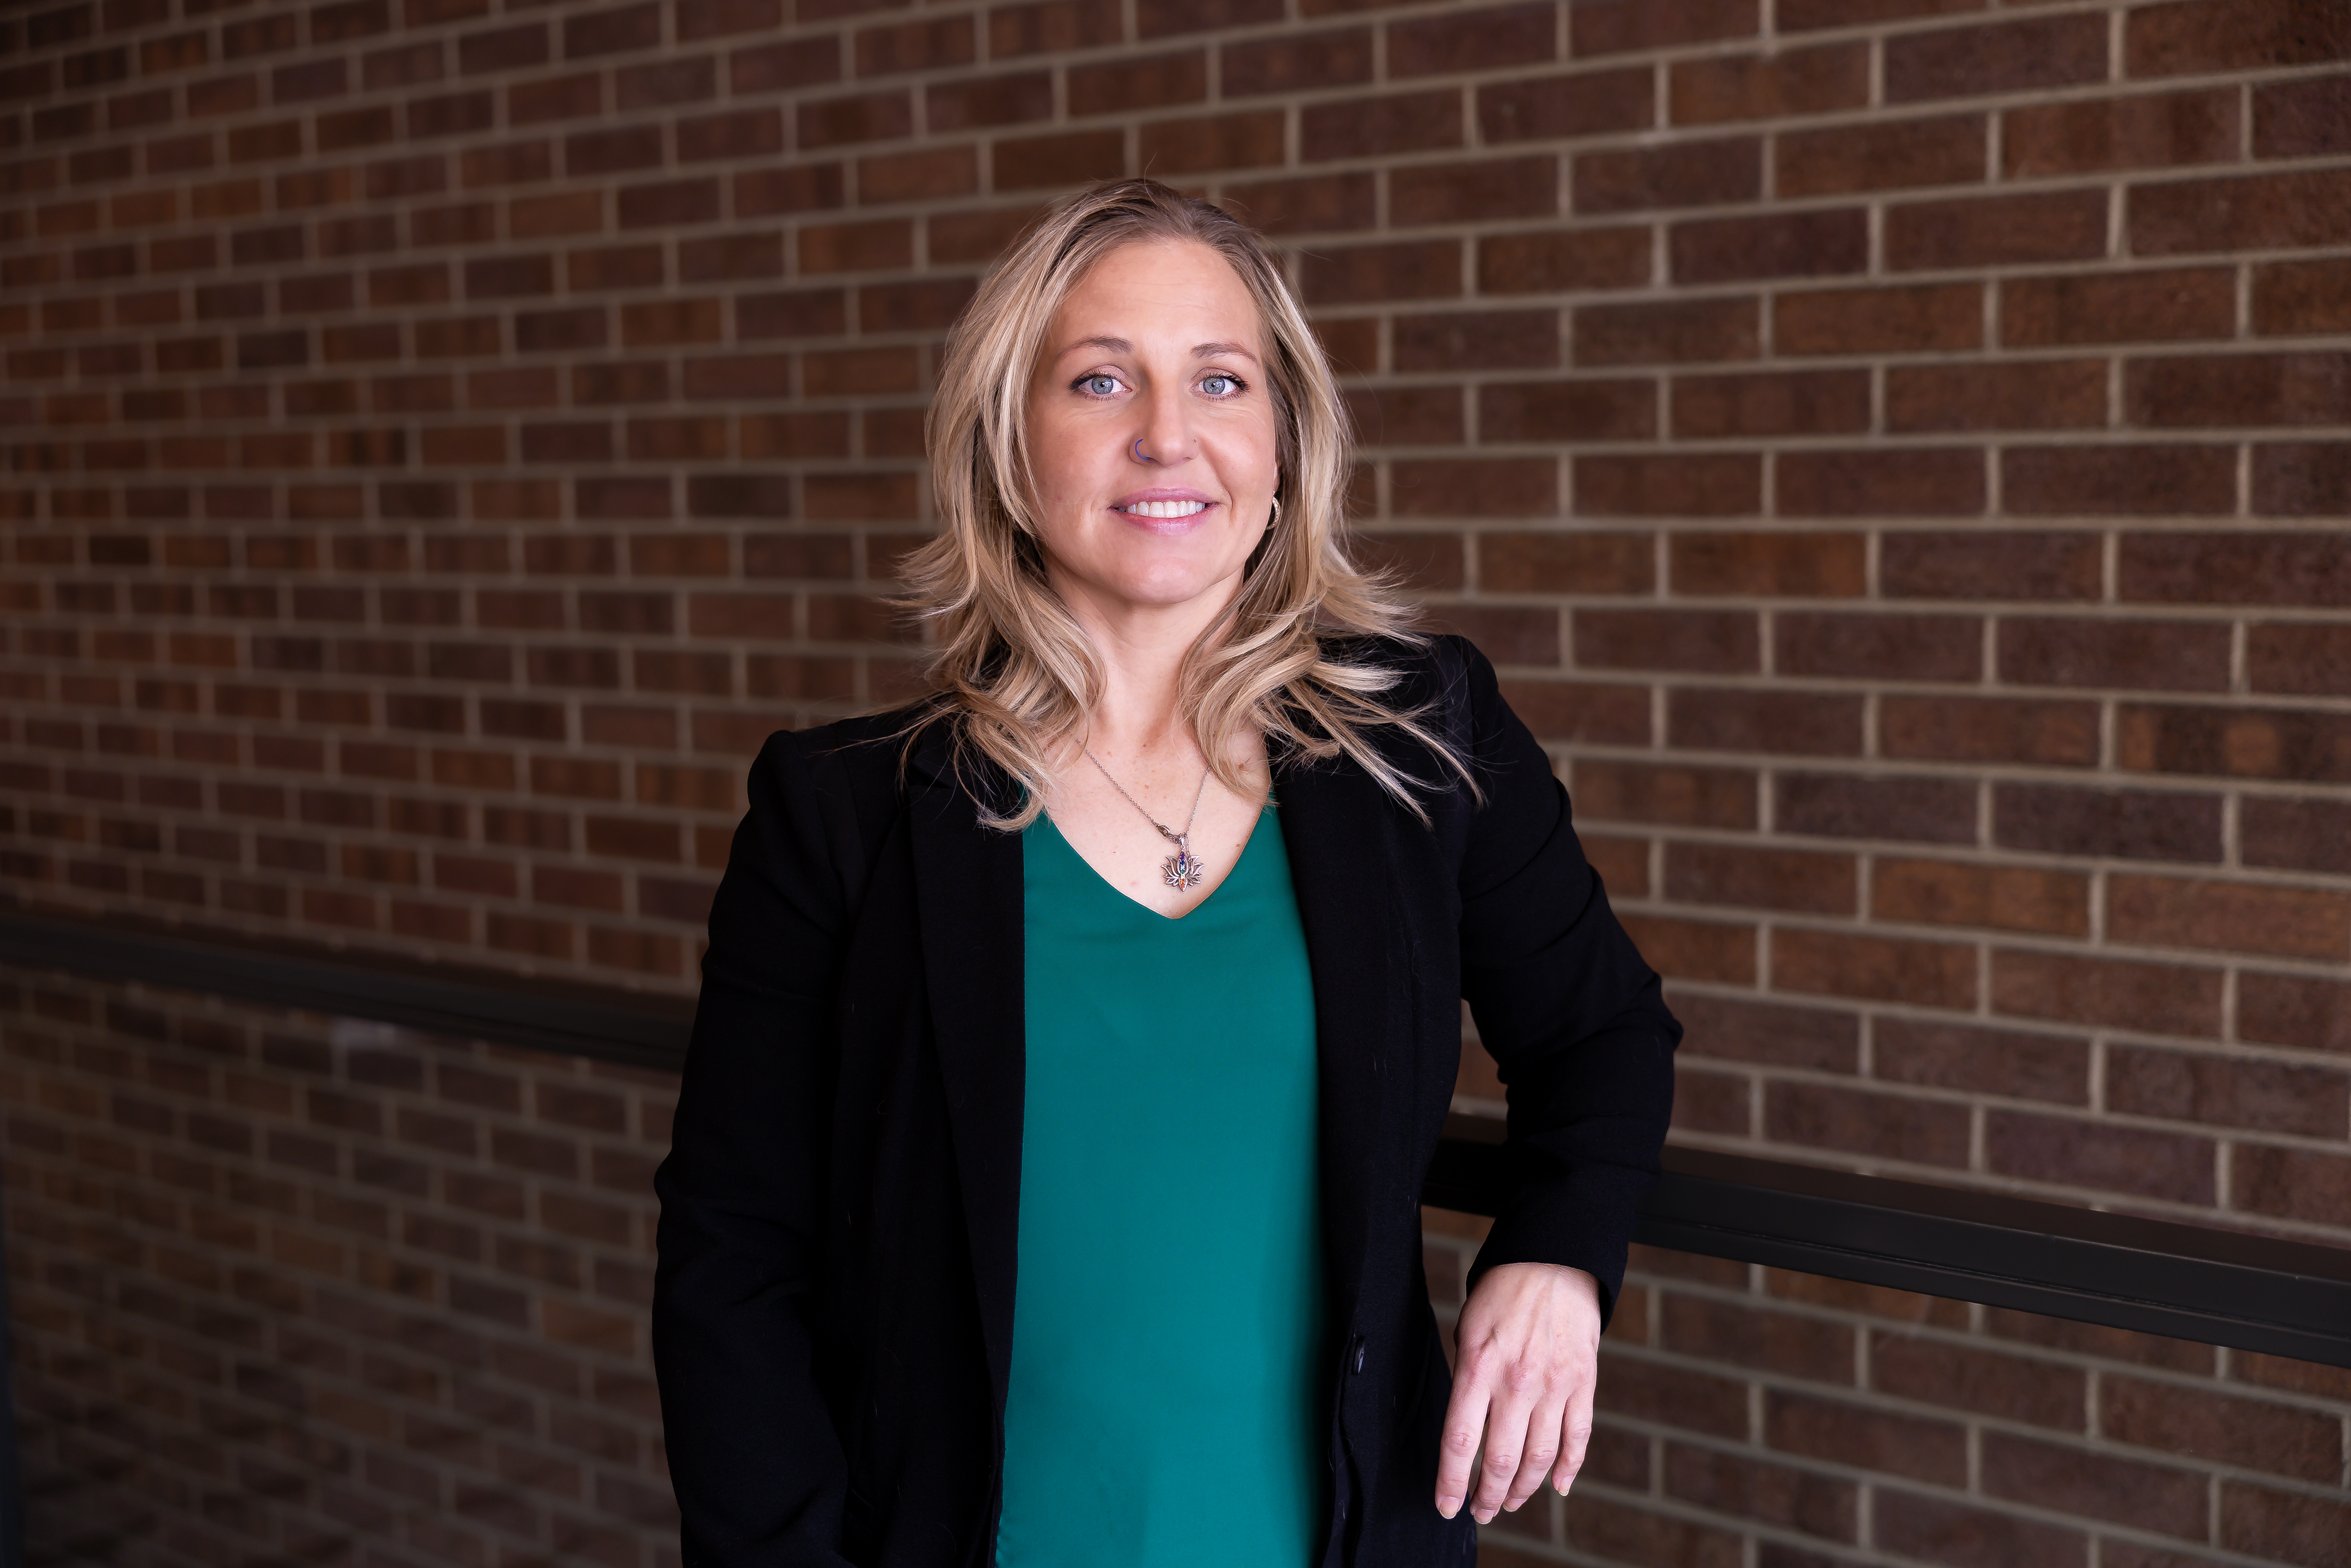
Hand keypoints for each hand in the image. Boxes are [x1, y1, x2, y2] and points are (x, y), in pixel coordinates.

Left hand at [1434, 1262, 1601, 1523]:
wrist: (1553, 1260)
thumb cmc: (1502, 1293)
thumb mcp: (1468, 1330)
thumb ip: (1468, 1379)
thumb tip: (1467, 1427)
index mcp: (1479, 1367)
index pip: (1459, 1441)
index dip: (1451, 1482)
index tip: (1447, 1506)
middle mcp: (1516, 1382)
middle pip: (1500, 1459)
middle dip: (1488, 1496)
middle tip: (1481, 1511)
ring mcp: (1554, 1386)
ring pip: (1539, 1458)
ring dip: (1523, 1489)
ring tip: (1510, 1502)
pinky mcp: (1583, 1384)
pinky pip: (1578, 1439)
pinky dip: (1569, 1469)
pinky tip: (1557, 1487)